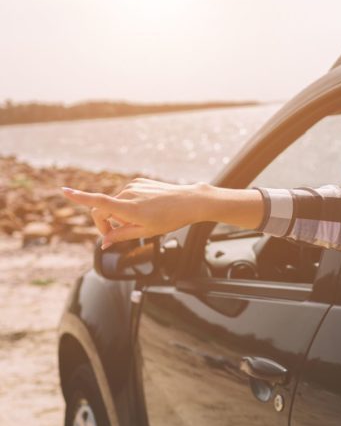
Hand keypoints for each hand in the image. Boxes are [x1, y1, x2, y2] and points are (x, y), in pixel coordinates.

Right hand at [62, 179, 210, 248]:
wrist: (190, 201)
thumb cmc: (170, 219)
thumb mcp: (146, 233)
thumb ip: (121, 236)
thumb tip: (105, 243)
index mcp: (129, 208)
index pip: (98, 202)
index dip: (79, 198)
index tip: (64, 191)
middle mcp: (128, 193)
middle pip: (103, 209)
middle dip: (106, 223)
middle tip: (117, 235)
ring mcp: (133, 185)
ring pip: (114, 202)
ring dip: (118, 214)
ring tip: (140, 221)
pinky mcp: (138, 181)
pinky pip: (125, 195)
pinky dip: (126, 205)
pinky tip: (145, 210)